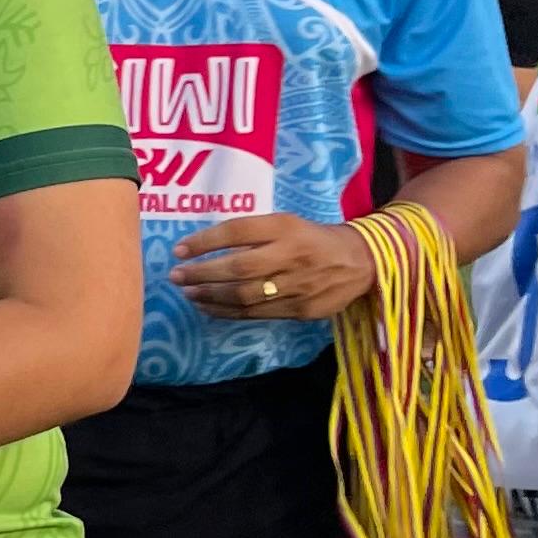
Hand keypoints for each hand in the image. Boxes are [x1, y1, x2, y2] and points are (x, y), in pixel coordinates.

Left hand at [170, 213, 377, 321]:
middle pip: (240, 267)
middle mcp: (292, 255)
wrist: (362, 262)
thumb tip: (204, 247)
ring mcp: (299, 286)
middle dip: (202, 273)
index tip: (179, 249)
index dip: (205, 241)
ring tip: (188, 293)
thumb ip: (253, 234)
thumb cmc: (312, 239)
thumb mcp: (287, 224)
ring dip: (211, 296)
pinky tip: (209, 308)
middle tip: (176, 276)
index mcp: (287, 227)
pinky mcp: (302, 311)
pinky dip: (228, 312)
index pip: (239, 231)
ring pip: (246, 295)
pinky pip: (257, 314)